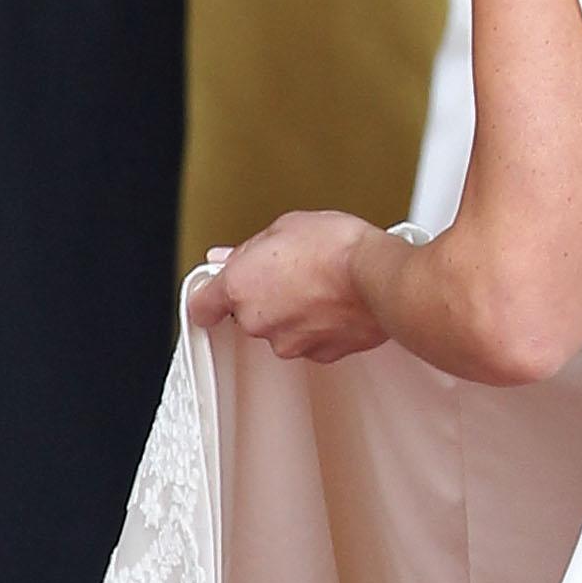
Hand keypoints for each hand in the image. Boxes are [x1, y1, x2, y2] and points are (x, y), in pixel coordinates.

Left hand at [188, 211, 387, 364]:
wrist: (379, 277)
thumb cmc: (337, 248)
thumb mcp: (285, 227)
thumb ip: (249, 249)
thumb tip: (231, 256)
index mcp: (240, 286)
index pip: (202, 307)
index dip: (209, 299)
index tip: (215, 293)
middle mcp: (258, 321)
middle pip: (248, 314)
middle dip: (264, 296)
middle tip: (288, 271)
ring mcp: (289, 342)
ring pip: (282, 330)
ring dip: (294, 312)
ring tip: (319, 285)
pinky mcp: (320, 355)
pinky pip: (311, 340)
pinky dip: (320, 326)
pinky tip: (335, 303)